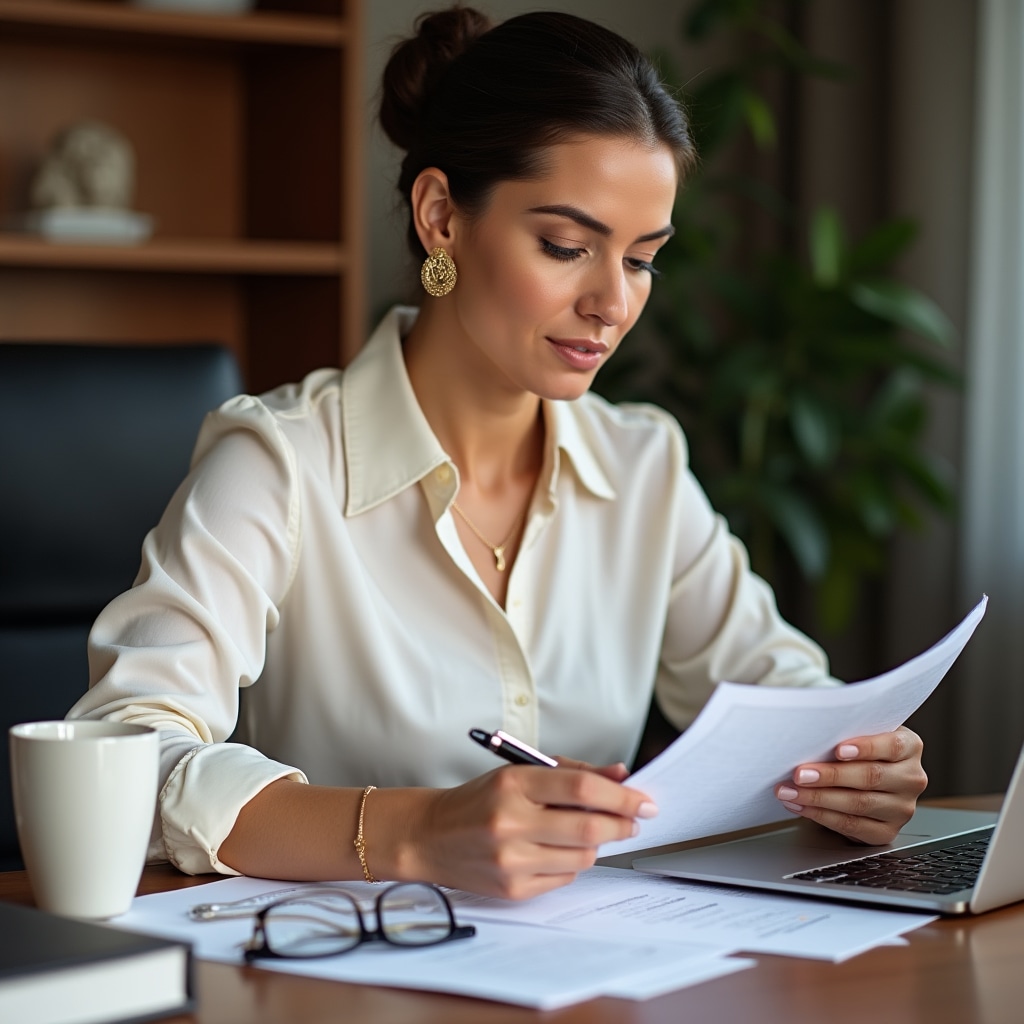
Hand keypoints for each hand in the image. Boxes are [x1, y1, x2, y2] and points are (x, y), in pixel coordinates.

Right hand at [414, 761, 657, 899]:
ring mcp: (510, 860)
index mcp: (513, 783)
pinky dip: (571, 864)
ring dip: (596, 844)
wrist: (429, 836)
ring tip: (586, 832)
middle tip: (634, 819)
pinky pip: (564, 878)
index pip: (581, 788)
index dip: (621, 795)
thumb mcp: (519, 772)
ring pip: (583, 857)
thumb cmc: (479, 800)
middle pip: (588, 826)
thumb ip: (571, 773)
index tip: (644, 799)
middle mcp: (510, 821)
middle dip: (622, 823)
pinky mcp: (512, 889)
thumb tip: (620, 776)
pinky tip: (555, 851)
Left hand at [774, 726, 927, 844]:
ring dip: (819, 798)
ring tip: (791, 791)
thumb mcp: (861, 732)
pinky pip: (852, 826)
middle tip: (800, 774)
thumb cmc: (859, 748)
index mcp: (909, 748)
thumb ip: (847, 730)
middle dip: (831, 776)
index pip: (892, 746)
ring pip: (859, 804)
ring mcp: (901, 808)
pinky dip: (821, 816)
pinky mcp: (887, 831)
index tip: (838, 750)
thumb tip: (811, 733)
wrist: (866, 775)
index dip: (866, 748)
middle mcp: (911, 779)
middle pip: (871, 777)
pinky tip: (801, 807)